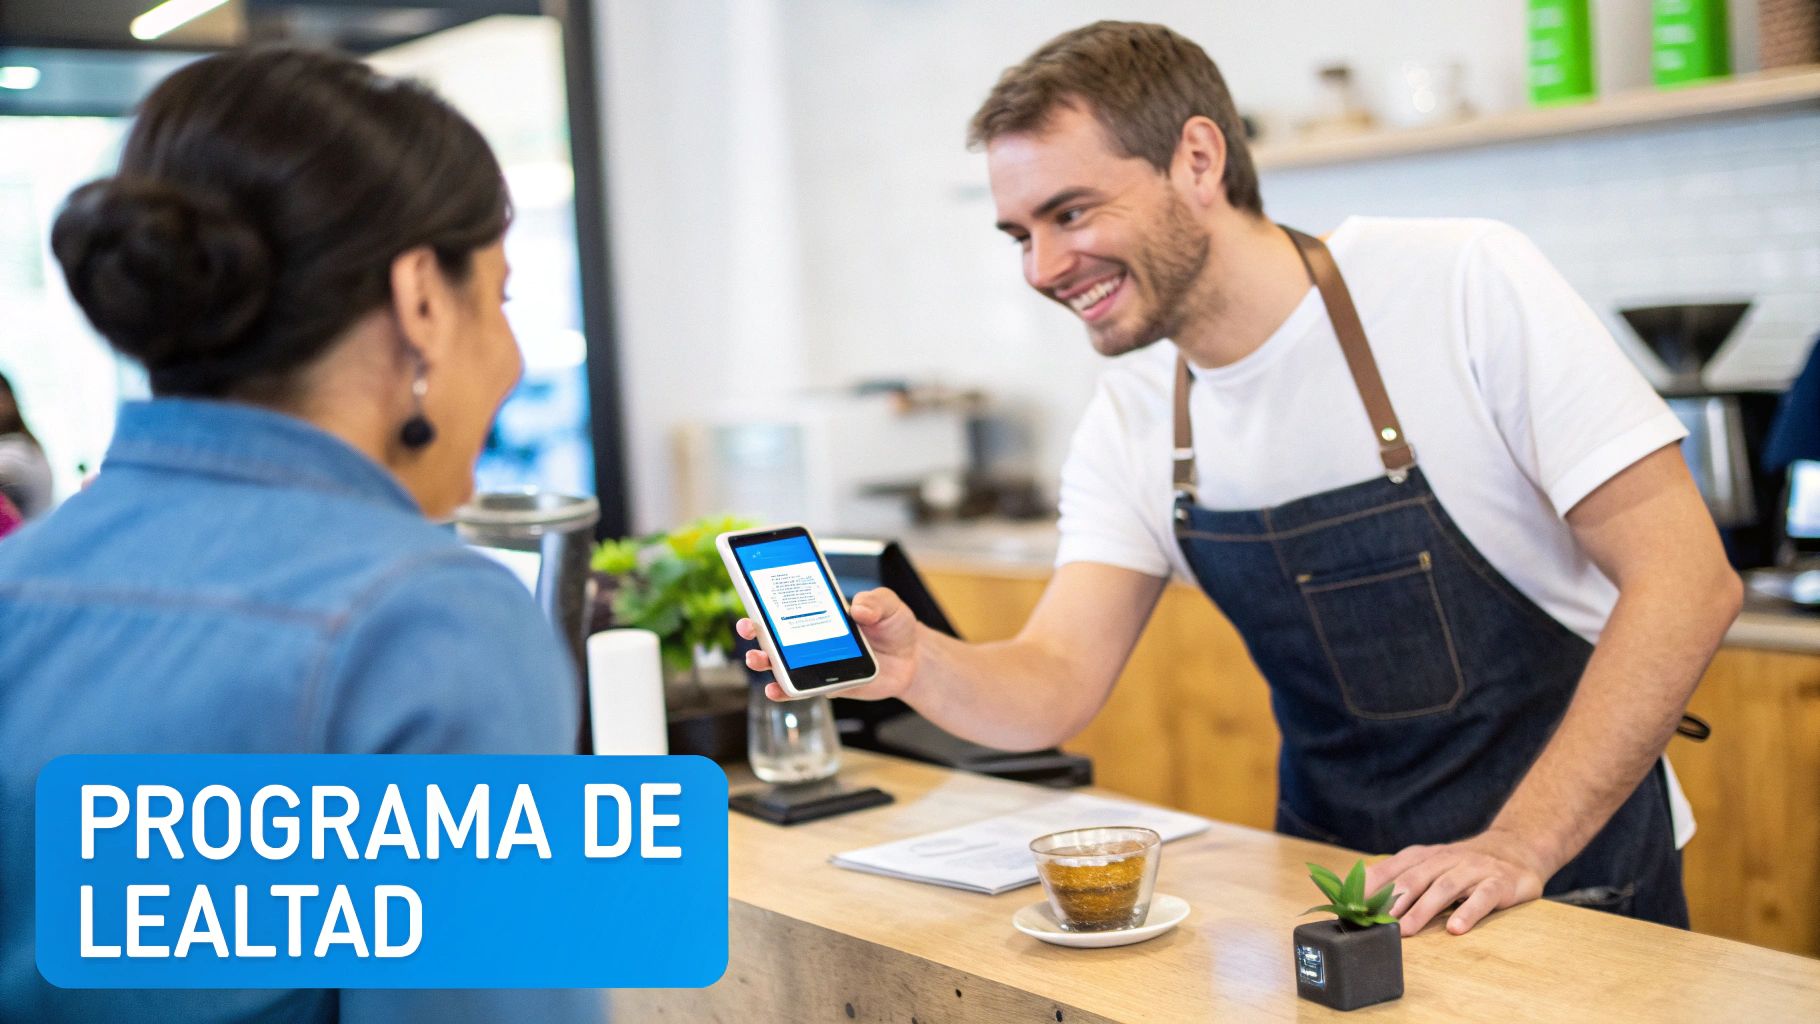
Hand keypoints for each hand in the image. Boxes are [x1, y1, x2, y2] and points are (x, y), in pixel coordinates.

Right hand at [737, 587, 919, 702]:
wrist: (912, 660)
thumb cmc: (894, 627)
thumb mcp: (889, 605)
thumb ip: (875, 601)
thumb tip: (858, 609)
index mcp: (821, 612)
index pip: (788, 603)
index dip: (766, 599)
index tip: (751, 592)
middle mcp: (812, 637)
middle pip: (775, 633)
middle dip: (755, 630)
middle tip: (747, 627)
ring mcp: (815, 662)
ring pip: (781, 663)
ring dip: (764, 661)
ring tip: (757, 658)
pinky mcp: (825, 685)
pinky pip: (800, 689)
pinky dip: (784, 691)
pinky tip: (774, 690)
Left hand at [1364, 828, 1548, 935]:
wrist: (1517, 848)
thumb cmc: (1463, 865)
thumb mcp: (1432, 867)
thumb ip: (1403, 880)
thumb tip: (1364, 903)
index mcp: (1424, 856)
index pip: (1392, 868)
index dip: (1371, 885)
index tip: (1352, 904)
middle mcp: (1446, 859)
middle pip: (1415, 877)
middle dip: (1393, 899)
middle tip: (1376, 921)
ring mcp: (1473, 869)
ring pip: (1445, 887)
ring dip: (1423, 909)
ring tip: (1406, 930)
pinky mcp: (1499, 883)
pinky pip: (1483, 897)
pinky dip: (1469, 911)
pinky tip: (1456, 928)